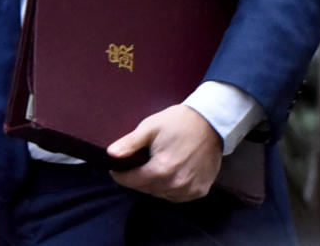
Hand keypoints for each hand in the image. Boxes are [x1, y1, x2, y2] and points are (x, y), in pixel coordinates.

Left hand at [107, 104, 222, 202]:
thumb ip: (130, 143)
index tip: (114, 171)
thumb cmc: (176, 123)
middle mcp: (176, 183)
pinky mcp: (201, 190)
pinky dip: (169, 190)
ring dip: (153, 186)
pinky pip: (178, 197)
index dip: (121, 177)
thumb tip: (110, 154)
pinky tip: (167, 178)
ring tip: (149, 172)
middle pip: (147, 189)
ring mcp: (190, 189)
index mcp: (162, 169)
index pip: (133, 181)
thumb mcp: (149, 128)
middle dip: (136, 181)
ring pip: (162, 194)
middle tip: (132, 169)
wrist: (209, 123)